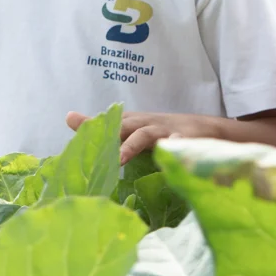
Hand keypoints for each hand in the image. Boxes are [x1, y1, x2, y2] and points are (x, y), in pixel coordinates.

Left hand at [67, 109, 215, 164]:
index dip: (91, 124)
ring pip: (144, 136)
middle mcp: (145, 124)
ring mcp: (165, 131)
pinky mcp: (186, 140)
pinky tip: (168, 152)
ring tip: (119, 159)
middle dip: (106, 135)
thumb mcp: (134, 129)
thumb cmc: (164, 131)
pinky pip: (179, 144)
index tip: (70, 120)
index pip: (107, 123)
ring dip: (131, 145)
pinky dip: (174, 147)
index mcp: (133, 124)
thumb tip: (68, 117)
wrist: (208, 129)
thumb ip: (104, 127)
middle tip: (88, 149)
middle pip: (121, 127)